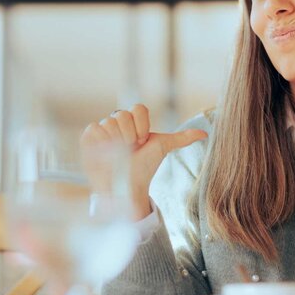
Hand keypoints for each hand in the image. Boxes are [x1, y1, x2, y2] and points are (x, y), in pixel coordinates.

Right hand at [80, 104, 207, 219]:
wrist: (127, 186)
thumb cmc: (144, 166)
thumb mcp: (162, 148)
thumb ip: (181, 138)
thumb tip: (205, 134)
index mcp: (134, 121)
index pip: (138, 108)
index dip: (142, 126)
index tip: (143, 141)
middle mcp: (118, 122)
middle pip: (123, 115)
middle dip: (130, 135)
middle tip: (131, 149)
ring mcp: (103, 129)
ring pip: (109, 122)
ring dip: (116, 141)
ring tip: (118, 153)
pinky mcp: (89, 138)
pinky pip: (94, 128)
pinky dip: (100, 142)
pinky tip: (105, 153)